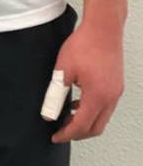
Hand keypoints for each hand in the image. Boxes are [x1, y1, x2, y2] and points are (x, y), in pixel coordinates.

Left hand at [50, 21, 123, 142]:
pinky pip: (106, 107)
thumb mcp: (63, 70)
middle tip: (62, 130)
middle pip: (95, 128)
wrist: (103, 28)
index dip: (67, 134)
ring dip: (86, 122)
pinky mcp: (117, 85)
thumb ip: (56, 94)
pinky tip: (79, 101)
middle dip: (78, 133)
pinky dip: (93, 110)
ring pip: (102, 118)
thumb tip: (48, 113)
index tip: (56, 137)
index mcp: (97, 96)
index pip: (82, 126)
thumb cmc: (84, 44)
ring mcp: (116, 92)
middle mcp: (110, 98)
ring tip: (68, 116)